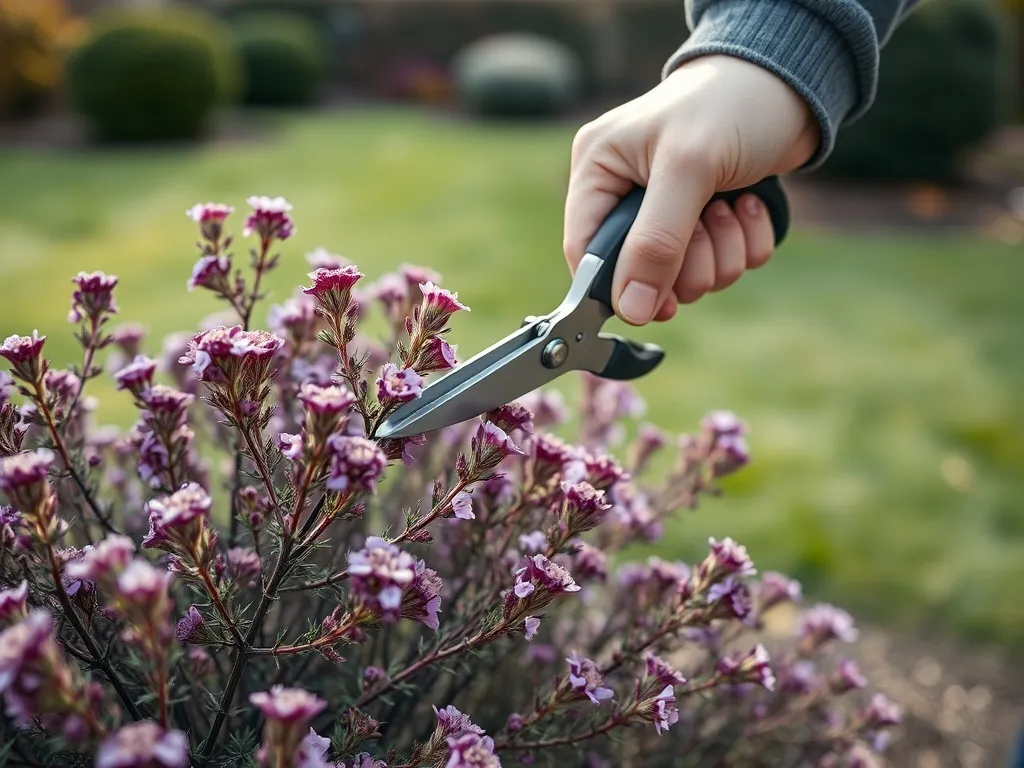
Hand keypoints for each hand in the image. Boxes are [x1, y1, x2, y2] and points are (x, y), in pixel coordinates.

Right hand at [563, 55, 820, 324]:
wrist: (793, 82)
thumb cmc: (729, 105)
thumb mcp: (687, 170)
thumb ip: (656, 242)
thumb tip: (631, 309)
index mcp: (599, 169)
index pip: (585, 250)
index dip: (617, 285)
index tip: (657, 303)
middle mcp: (626, 193)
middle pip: (640, 273)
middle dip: (688, 261)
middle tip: (710, 219)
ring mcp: (668, 210)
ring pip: (686, 277)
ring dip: (721, 253)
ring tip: (733, 203)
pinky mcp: (707, 219)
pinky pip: (722, 265)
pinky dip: (744, 244)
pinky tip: (749, 204)